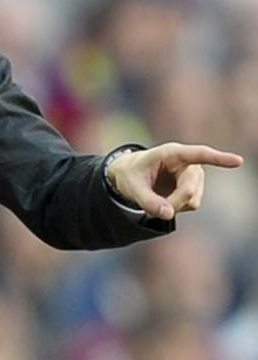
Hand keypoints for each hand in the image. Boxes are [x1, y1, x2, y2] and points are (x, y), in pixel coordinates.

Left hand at [107, 143, 243, 219]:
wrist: (133, 176)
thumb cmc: (132, 175)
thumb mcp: (131, 187)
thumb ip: (147, 201)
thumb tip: (168, 215)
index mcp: (172, 153)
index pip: (198, 154)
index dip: (218, 159)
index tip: (237, 161)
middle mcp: (188, 163)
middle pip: (189, 189)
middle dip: (173, 203)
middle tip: (151, 211)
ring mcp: (194, 176)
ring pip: (192, 200)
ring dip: (174, 206)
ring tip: (155, 200)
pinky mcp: (195, 188)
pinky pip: (191, 205)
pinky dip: (177, 208)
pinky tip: (164, 200)